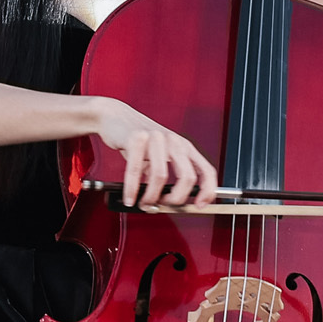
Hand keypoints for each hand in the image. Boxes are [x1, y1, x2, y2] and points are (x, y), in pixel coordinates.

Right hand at [92, 99, 216, 208]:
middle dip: (176, 199)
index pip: (206, 170)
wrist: (115, 116)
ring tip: (144, 203)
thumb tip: (161, 202)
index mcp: (184, 146)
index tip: (200, 205)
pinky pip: (135, 170)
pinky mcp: (136, 139)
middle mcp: (174, 141)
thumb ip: (162, 175)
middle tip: (164, 206)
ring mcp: (156, 139)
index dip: (207, 191)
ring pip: (161, 176)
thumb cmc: (136, 138)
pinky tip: (130, 198)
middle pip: (187, 177)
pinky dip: (132, 189)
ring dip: (151, 196)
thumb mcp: (156, 156)